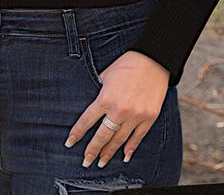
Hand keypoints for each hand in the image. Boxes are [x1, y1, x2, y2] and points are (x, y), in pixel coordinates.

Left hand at [64, 50, 169, 167]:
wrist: (153, 60)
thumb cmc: (127, 65)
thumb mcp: (106, 76)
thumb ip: (100, 93)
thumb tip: (96, 106)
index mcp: (105, 99)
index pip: (87, 121)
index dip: (77, 133)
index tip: (70, 143)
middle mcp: (119, 110)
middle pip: (102, 136)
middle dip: (92, 150)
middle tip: (85, 162)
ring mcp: (135, 116)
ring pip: (119, 140)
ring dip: (109, 152)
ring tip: (101, 163)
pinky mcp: (149, 117)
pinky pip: (138, 137)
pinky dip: (130, 148)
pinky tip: (124, 156)